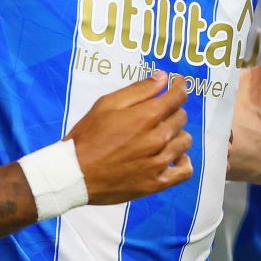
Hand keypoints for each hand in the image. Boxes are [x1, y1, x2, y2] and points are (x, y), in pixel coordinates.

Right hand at [67, 73, 194, 203]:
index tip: (177, 84)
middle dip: (172, 110)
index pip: (177, 97)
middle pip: (181, 118)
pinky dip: (183, 161)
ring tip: (161, 135)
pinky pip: (185, 170)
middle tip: (157, 113)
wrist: (75, 174)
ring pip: (184, 141)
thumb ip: (138, 90)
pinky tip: (172, 156)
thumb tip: (163, 77)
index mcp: (146, 117)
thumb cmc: (88, 137)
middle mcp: (157, 139)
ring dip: (176, 134)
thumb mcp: (107, 105)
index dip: (179, 86)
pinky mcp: (157, 183)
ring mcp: (159, 162)